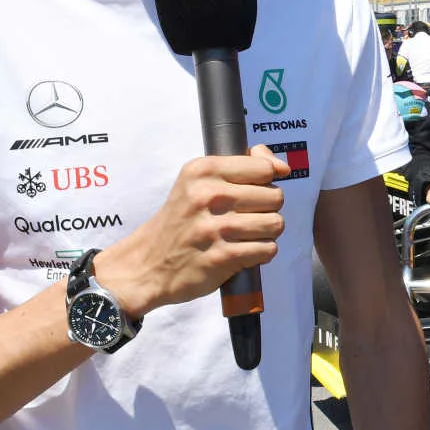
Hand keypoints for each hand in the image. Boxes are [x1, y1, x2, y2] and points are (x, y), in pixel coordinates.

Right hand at [94, 144, 290, 319]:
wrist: (148, 263)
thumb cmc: (180, 219)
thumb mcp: (197, 181)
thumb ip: (241, 166)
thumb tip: (281, 166)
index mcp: (203, 171)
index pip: (264, 168)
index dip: (269, 180)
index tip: (259, 189)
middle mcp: (209, 196)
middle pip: (275, 197)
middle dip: (269, 208)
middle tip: (248, 216)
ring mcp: (216, 228)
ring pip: (275, 224)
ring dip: (268, 232)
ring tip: (248, 234)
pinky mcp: (222, 257)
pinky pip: (267, 249)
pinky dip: (261, 252)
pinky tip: (244, 251)